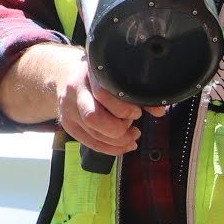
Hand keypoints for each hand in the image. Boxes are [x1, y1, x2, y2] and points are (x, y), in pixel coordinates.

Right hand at [51, 48, 166, 155]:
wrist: (65, 74)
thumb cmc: (98, 77)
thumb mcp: (114, 76)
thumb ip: (137, 92)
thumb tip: (159, 111)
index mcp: (89, 74)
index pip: (103, 94)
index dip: (123, 108)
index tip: (137, 112)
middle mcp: (75, 91)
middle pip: (94, 118)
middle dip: (119, 129)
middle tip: (133, 127)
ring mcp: (68, 109)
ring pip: (94, 135)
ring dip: (119, 141)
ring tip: (133, 135)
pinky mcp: (68, 125)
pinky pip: (91, 144)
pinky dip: (111, 149)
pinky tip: (124, 145)